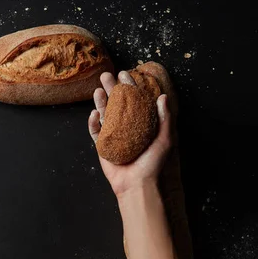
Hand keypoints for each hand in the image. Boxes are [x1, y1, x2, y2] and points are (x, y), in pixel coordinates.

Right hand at [88, 71, 172, 197]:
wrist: (137, 184)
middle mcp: (127, 128)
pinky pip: (95, 133)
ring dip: (100, 102)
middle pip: (117, 104)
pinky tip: (94, 113)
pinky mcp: (102, 147)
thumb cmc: (152, 164)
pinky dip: (93, 123)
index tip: (124, 73)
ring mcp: (113, 136)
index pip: (135, 101)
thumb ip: (164, 118)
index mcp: (141, 124)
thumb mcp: (165, 139)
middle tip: (105, 76)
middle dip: (111, 89)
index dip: (129, 86)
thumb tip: (162, 96)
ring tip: (98, 90)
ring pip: (105, 115)